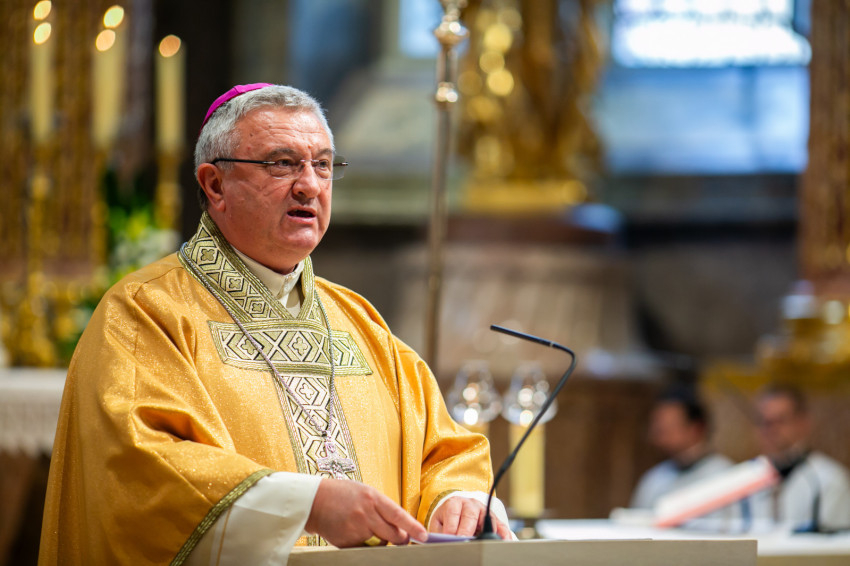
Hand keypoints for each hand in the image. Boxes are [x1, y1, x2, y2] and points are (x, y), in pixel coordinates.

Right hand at [305, 478, 427, 546]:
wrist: (315, 501)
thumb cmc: (342, 494)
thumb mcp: (365, 492)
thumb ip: (382, 506)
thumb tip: (400, 523)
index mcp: (372, 498)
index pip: (398, 515)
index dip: (413, 527)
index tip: (423, 536)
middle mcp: (366, 514)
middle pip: (393, 534)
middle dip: (400, 538)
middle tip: (401, 537)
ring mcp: (356, 529)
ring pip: (380, 543)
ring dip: (380, 539)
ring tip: (365, 526)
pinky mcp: (347, 542)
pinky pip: (365, 549)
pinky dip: (364, 544)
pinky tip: (354, 531)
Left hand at [428, 497, 511, 539]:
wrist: (455, 513)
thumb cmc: (446, 520)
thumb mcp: (439, 524)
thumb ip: (440, 533)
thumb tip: (445, 542)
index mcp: (454, 503)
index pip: (453, 513)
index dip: (452, 527)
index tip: (451, 538)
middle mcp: (470, 504)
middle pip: (470, 515)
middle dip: (467, 530)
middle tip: (464, 541)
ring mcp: (483, 510)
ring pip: (487, 519)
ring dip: (486, 532)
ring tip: (484, 544)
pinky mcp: (493, 519)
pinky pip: (500, 525)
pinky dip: (503, 533)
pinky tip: (504, 541)